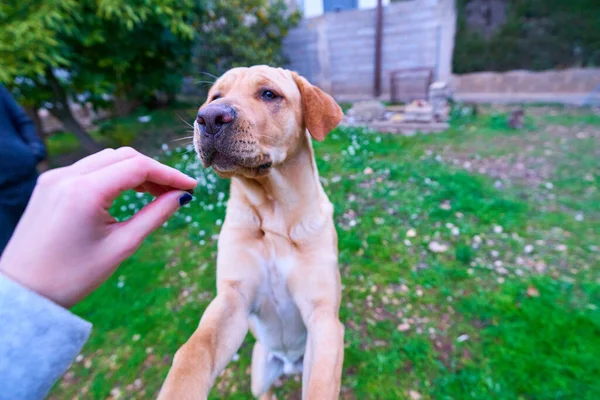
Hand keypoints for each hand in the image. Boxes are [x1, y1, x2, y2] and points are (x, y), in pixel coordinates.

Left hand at [0, 147, 196, 307]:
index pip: (138, 166)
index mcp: (84, 191)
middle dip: (154, 171)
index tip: (191, 186)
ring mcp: (54, 177)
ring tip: (156, 193)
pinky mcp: (49, 184)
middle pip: (123, 157)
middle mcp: (66, 175)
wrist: (24, 291)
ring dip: (134, 171)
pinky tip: (128, 192)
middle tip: (176, 192)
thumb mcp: (121, 246)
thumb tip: (181, 197)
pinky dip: (113, 175)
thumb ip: (154, 216)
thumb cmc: (72, 275)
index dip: (169, 174)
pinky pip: (89, 169)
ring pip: (107, 160)